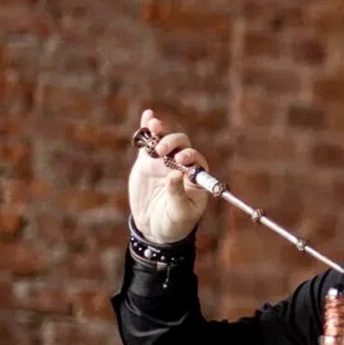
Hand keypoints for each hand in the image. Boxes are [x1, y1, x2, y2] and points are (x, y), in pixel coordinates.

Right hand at [128, 108, 210, 242]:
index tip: (181, 159)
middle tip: (162, 150)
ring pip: (164, 140)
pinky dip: (147, 128)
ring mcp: (164, 162)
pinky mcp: (147, 162)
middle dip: (173, 143)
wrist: (155, 229)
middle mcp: (182, 166)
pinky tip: (147, 115)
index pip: (196, 161)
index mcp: (196, 178)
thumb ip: (178, 194)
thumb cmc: (175, 223)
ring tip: (154, 125)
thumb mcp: (180, 213)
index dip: (190, 156)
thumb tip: (175, 174)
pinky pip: (148, 143)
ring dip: (161, 130)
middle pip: (181, 146)